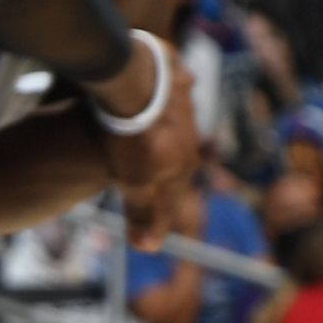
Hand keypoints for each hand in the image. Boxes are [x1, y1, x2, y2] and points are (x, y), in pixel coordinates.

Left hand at [93, 47, 199, 248]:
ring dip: (170, 130)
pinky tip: (165, 88)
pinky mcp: (177, 75)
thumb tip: (147, 247)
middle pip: (179, 158)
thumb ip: (140, 211)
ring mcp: (185, 104)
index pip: (172, 196)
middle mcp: (190, 136)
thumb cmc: (132, 137)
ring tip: (154, 133)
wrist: (135, 83)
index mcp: (182, 164)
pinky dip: (172, 90)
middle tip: (154, 177)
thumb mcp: (132, 181)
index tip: (151, 234)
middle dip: (169, 170)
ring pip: (181, 121)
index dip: (161, 216)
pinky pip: (178, 84)